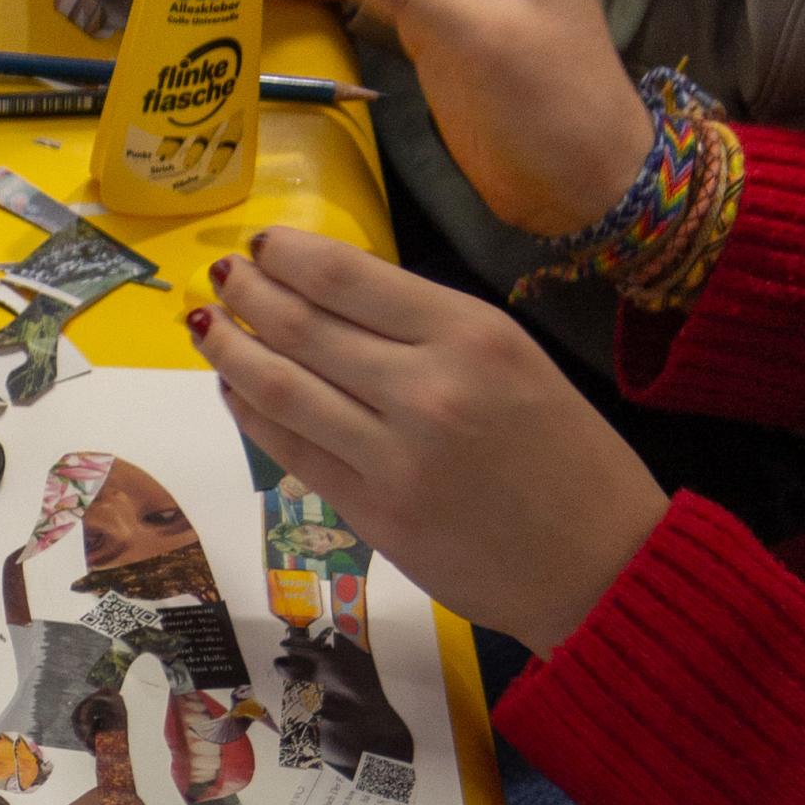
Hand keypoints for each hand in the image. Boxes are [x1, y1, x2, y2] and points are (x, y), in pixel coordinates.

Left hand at [186, 232, 668, 647]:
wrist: (595, 560)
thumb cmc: (564, 455)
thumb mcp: (513, 362)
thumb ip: (431, 333)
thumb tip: (338, 304)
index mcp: (470, 333)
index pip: (350, 278)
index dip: (291, 256)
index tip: (263, 244)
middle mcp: (424, 387)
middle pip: (305, 327)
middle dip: (250, 296)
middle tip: (219, 276)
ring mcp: (390, 454)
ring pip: (284, 389)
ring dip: (234, 353)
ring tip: (209, 329)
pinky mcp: (369, 511)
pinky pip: (292, 451)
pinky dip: (254, 416)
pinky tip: (236, 392)